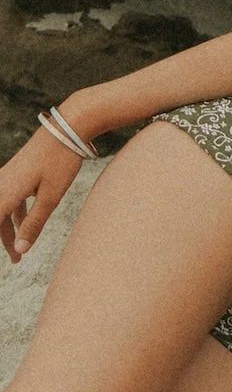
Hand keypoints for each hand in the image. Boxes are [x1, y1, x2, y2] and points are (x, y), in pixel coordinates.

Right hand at [0, 128, 82, 262]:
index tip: (10, 257)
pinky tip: (24, 224)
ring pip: (2, 210)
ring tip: (20, 251)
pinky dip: (15, 214)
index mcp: (5, 192)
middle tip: (15, 262)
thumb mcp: (50, 197)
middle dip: (2, 240)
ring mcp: (7, 177)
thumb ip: (34, 224)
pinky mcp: (16, 174)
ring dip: (8, 229)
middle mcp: (0, 185)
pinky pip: (9, 199)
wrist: (66, 129)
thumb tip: (20, 249)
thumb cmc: (60, 162)